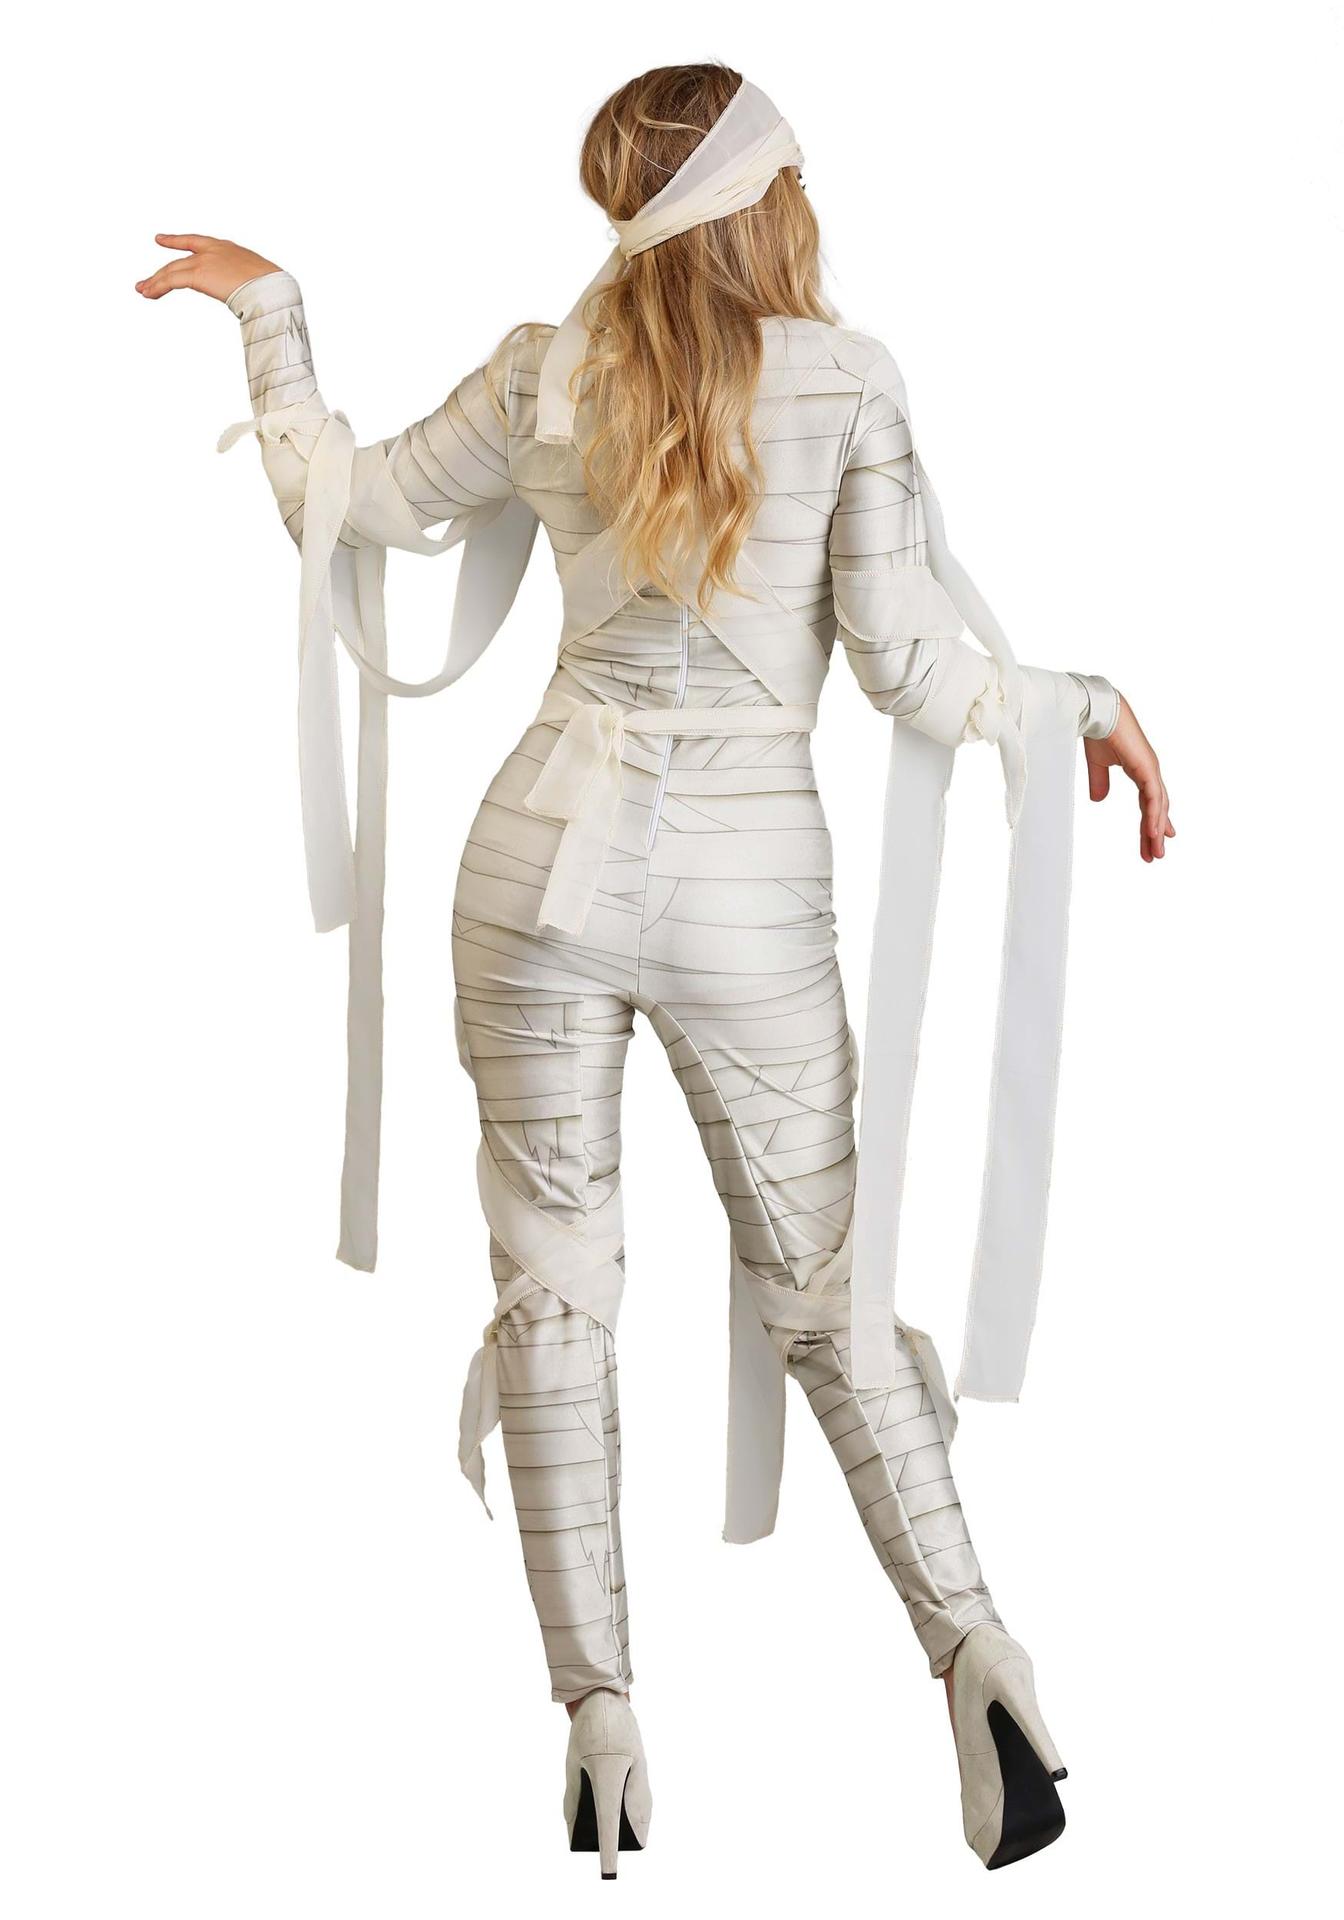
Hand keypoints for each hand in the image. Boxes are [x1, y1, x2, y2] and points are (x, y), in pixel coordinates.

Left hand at [135, 234, 281, 302]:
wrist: (272, 287)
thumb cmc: (274, 288)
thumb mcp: (258, 281)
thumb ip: (246, 285)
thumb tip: (253, 300)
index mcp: (227, 248)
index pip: (195, 241)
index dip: (176, 241)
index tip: (160, 239)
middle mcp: (212, 250)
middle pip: (179, 261)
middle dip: (161, 272)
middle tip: (146, 282)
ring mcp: (204, 260)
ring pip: (171, 270)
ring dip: (155, 282)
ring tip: (143, 291)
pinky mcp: (197, 274)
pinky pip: (171, 280)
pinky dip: (158, 287)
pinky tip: (149, 294)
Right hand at [1085, 693, 1174, 861]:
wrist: (1098, 712)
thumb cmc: (1099, 731)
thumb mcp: (1098, 764)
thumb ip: (1100, 782)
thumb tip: (1099, 800)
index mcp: (1140, 769)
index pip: (1149, 800)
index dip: (1152, 820)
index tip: (1155, 838)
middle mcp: (1150, 770)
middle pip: (1156, 808)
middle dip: (1154, 832)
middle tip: (1156, 855)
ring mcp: (1151, 769)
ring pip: (1157, 806)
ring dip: (1156, 831)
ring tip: (1156, 853)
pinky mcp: (1147, 767)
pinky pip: (1153, 797)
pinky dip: (1154, 816)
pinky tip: (1154, 833)